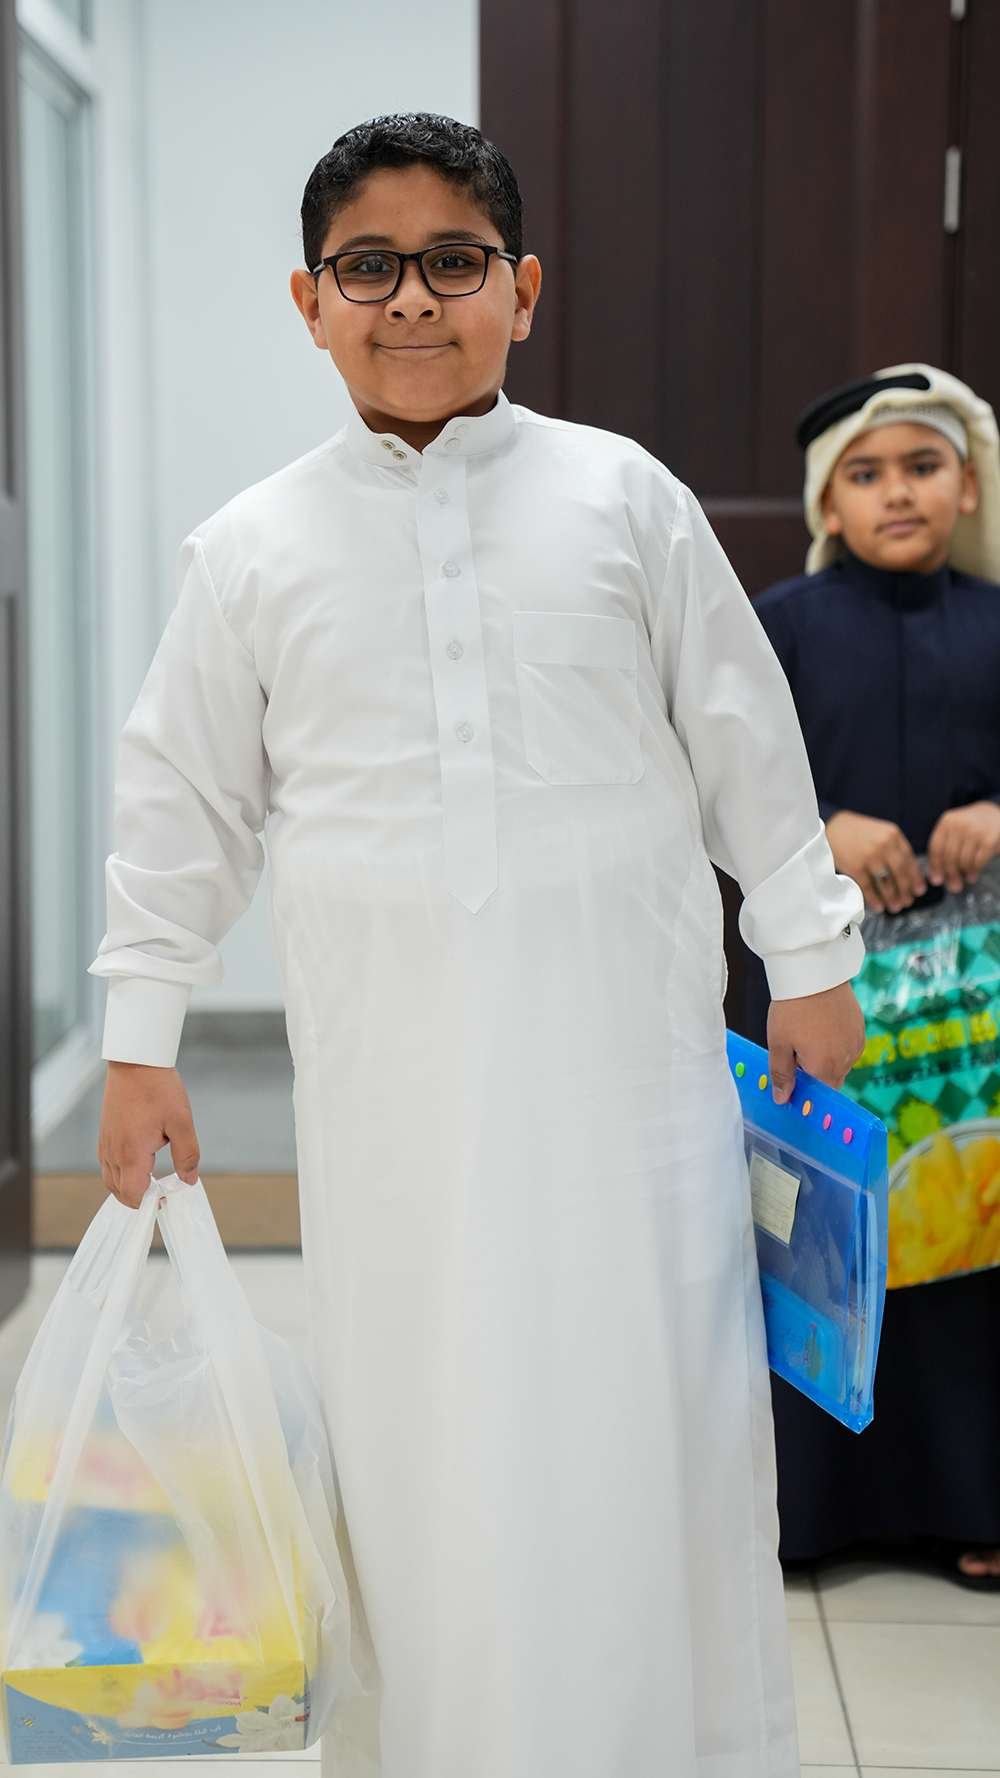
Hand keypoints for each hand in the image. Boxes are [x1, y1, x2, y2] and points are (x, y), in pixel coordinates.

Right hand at [97, 1062, 200, 1209]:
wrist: (135, 1062)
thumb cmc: (159, 1089)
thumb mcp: (182, 1122)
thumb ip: (187, 1155)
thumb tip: (188, 1180)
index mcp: (132, 1153)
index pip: (133, 1195)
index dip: (149, 1203)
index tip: (166, 1199)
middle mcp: (114, 1152)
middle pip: (119, 1191)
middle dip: (139, 1198)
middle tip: (162, 1192)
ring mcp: (106, 1143)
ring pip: (111, 1179)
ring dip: (128, 1186)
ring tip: (152, 1180)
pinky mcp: (105, 1134)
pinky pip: (107, 1164)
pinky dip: (121, 1172)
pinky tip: (140, 1162)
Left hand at [767, 981, 865, 1106]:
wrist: (814, 973)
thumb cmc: (793, 1008)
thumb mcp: (778, 1043)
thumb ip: (781, 1074)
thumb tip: (782, 1099)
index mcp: (824, 1068)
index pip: (820, 1095)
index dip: (806, 1090)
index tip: (793, 1080)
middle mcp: (846, 1060)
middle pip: (832, 1080)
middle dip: (815, 1074)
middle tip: (796, 1052)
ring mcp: (856, 1044)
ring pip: (842, 1064)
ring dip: (827, 1059)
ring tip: (809, 1035)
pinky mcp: (861, 1029)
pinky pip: (850, 1047)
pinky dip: (837, 1044)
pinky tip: (822, 1028)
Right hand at [825, 810, 926, 913]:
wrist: (831, 828)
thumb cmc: (856, 832)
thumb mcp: (879, 832)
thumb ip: (893, 848)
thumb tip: (907, 873)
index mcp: (893, 834)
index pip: (910, 860)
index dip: (915, 878)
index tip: (919, 890)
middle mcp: (884, 845)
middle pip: (901, 874)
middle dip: (906, 891)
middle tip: (908, 902)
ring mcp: (870, 857)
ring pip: (887, 884)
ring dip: (892, 898)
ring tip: (895, 907)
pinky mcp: (856, 867)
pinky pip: (869, 888)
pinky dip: (875, 900)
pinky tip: (879, 906)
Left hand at [926, 801, 999, 893]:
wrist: (996, 814)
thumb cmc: (972, 826)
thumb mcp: (955, 829)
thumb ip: (945, 847)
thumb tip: (936, 877)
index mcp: (947, 821)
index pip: (936, 848)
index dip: (935, 867)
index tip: (936, 881)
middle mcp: (959, 824)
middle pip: (949, 856)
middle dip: (951, 874)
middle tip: (954, 886)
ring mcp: (975, 831)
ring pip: (963, 860)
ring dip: (965, 873)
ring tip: (968, 878)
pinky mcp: (989, 839)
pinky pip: (978, 861)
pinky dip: (975, 870)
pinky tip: (974, 873)